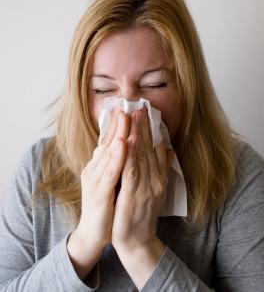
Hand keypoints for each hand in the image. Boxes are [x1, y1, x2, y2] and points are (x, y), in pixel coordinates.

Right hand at [68, 109, 128, 270]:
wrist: (95, 232)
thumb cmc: (108, 205)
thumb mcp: (116, 181)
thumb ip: (123, 164)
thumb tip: (131, 148)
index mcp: (100, 166)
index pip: (109, 141)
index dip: (118, 125)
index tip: (127, 108)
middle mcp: (95, 169)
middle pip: (108, 142)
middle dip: (120, 123)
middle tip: (128, 105)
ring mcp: (95, 180)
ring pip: (108, 153)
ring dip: (118, 133)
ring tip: (126, 116)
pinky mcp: (98, 192)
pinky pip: (109, 172)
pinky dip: (116, 157)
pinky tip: (122, 143)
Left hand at [112, 108, 171, 249]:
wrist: (138, 239)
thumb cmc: (143, 213)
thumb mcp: (156, 188)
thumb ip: (162, 168)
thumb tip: (166, 148)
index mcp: (158, 177)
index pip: (154, 149)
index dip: (149, 130)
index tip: (144, 112)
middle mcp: (155, 179)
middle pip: (148, 149)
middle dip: (143, 127)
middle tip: (139, 106)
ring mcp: (146, 187)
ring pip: (140, 156)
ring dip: (137, 135)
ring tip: (133, 116)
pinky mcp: (133, 196)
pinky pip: (131, 172)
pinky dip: (129, 155)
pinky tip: (126, 141)